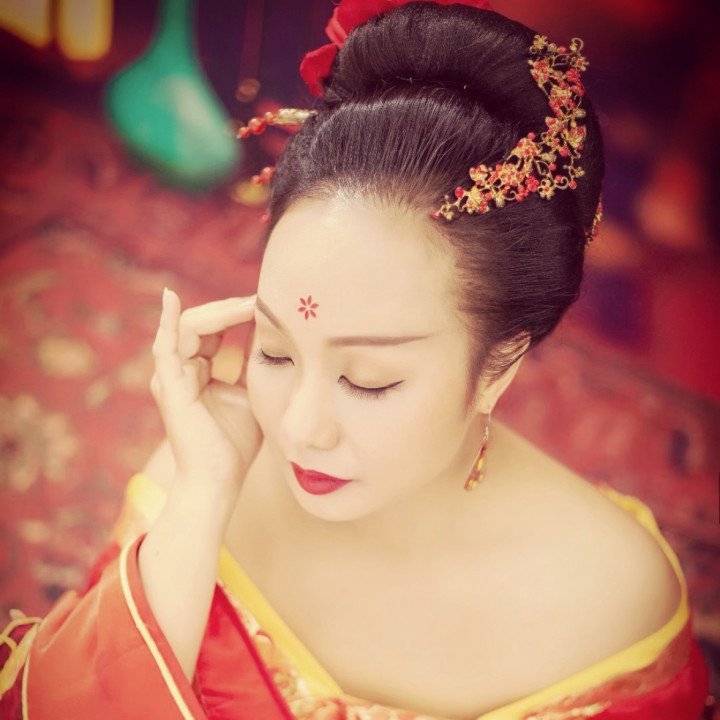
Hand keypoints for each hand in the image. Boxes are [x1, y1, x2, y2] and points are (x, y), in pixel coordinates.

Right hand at [151, 288, 260, 514]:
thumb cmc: (235, 444)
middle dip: (233, 309)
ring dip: (221, 312)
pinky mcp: (169, 387)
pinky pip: (165, 347)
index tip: (268, 304)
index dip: (239, 313)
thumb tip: (273, 332)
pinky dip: (167, 321)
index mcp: (199, 370)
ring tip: (249, 303)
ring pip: (191, 327)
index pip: (215, 329)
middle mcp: (181, 369)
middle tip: (263, 300)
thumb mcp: (252, 392)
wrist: (219, 481)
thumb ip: (254, 363)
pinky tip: (170, 298)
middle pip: (203, 322)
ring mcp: (171, 377)